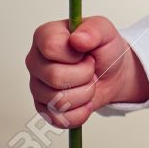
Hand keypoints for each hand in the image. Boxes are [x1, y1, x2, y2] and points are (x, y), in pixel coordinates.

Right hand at [25, 16, 148, 127]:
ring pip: (58, 101)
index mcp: (45, 36)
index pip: (51, 47)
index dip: (75, 53)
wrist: (113, 73)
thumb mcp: (106, 31)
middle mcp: (35, 62)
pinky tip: (85, 100)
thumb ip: (94, 29)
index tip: (84, 51)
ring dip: (85, 93)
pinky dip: (81, 112)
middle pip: (55, 77)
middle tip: (90, 67)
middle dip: (84, 75)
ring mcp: (37, 87)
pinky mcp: (43, 109)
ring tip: (88, 81)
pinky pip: (59, 119)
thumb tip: (77, 39)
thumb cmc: (104, 49)